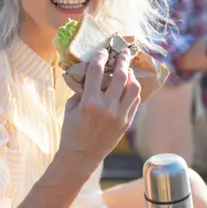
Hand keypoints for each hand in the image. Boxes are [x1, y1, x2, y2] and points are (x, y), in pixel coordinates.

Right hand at [58, 48, 140, 171]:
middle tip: (124, 52)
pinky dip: (133, 91)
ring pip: (134, 88)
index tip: (103, 51)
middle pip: (121, 75)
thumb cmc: (71, 131)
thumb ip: (81, 91)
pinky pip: (135, 101)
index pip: (98, 71)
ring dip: (132, 75)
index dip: (101, 57)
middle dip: (123, 60)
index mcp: (89, 102)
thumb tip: (92, 76)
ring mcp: (120, 115)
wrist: (81, 157)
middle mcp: (107, 107)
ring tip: (128, 70)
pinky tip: (129, 87)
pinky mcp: (127, 123)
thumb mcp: (70, 108)